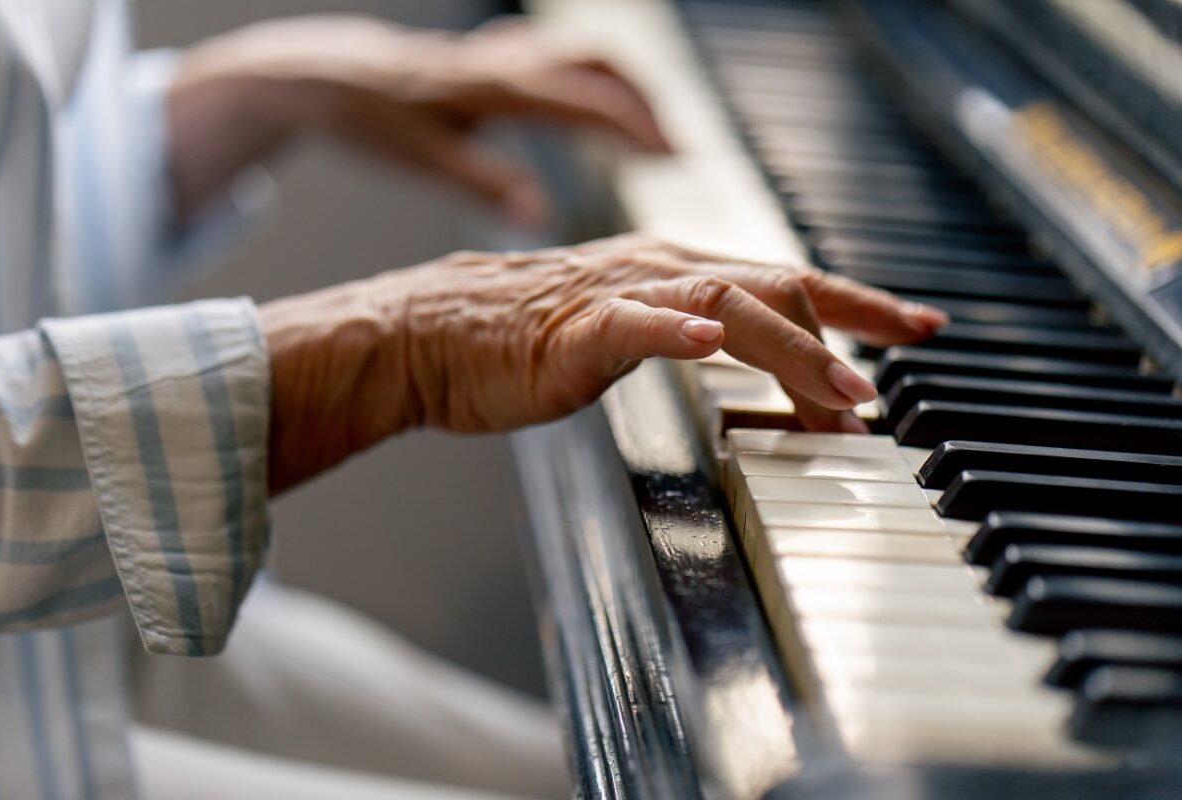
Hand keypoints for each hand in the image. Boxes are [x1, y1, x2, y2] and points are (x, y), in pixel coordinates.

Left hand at [169, 16, 668, 221]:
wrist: (329, 74)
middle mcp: (511, 59)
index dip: (638, 127)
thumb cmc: (375, 118)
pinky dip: (591, 81)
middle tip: (675, 150)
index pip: (589, 100)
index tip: (677, 155)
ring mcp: (505, 51)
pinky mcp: (496, 55)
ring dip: (622, 89)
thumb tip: (541, 215)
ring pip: (584, 56)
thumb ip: (486, 183)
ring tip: (649, 134)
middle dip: (645, 104)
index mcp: (501, 85)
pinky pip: (561, 58)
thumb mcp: (427, 158)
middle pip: (601, 65)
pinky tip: (593, 108)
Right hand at [259, 235, 946, 492]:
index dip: (856, 301)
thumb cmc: (519, 338)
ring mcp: (617, 295)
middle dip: (848, 329)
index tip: (916, 326)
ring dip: (790, 349)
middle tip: (894, 379)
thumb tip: (749, 369)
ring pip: (724, 305)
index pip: (784, 279)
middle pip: (774, 286)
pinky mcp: (572, 328)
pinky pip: (631, 324)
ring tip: (842, 392)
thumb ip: (686, 339)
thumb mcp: (624, 333)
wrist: (429, 334)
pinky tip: (706, 343)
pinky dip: (673, 331)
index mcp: (673, 273)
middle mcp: (657, 271)